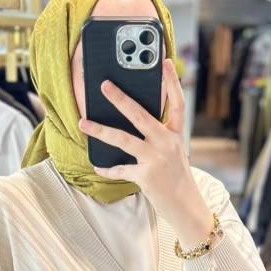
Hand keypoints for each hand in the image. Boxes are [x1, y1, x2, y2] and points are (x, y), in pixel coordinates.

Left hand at [78, 59, 212, 247]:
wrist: (187, 208)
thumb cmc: (177, 179)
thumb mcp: (174, 154)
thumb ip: (160, 137)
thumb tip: (133, 123)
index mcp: (176, 136)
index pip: (177, 104)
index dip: (171, 83)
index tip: (165, 62)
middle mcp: (167, 144)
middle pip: (141, 115)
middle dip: (120, 99)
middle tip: (104, 85)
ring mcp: (156, 159)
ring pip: (124, 139)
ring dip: (101, 130)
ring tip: (83, 123)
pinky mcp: (145, 176)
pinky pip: (120, 169)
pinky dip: (108, 169)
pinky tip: (98, 167)